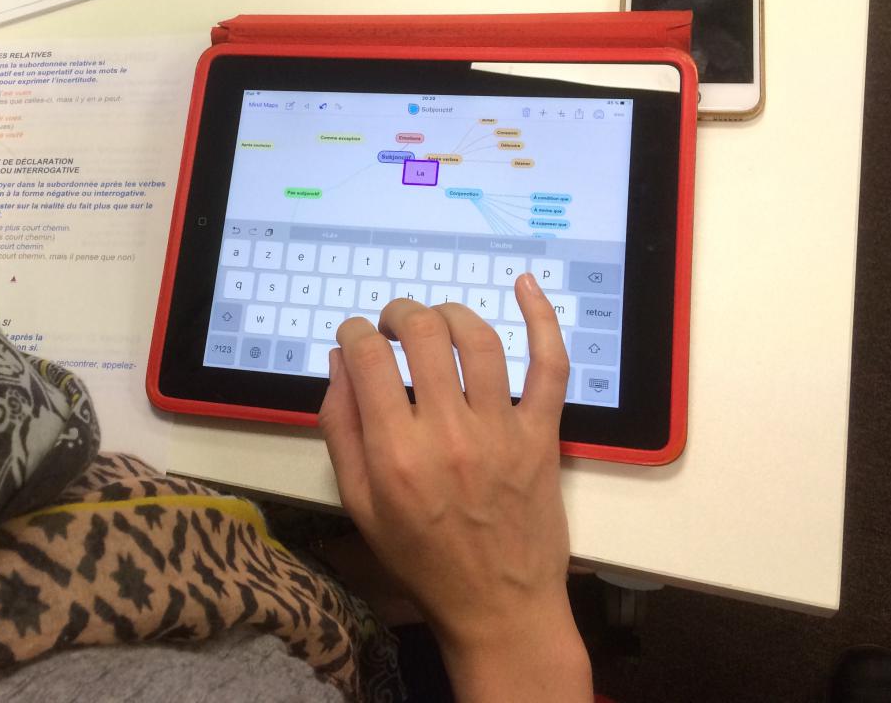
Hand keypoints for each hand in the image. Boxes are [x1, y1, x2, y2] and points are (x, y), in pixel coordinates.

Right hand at [318, 274, 590, 702]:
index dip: (356, 333)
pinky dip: (541, 319)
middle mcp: (448, 432)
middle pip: (423, 335)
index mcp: (395, 452)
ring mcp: (501, 430)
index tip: (357, 337)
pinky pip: (549, 365)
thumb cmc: (421, 558)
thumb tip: (340, 361)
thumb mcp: (360, 504)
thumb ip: (342, 429)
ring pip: (478, 339)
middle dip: (400, 314)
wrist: (498, 605)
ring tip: (436, 320)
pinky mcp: (542, 433)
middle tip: (394, 325)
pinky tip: (524, 286)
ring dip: (450, 314)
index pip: (368, 357)